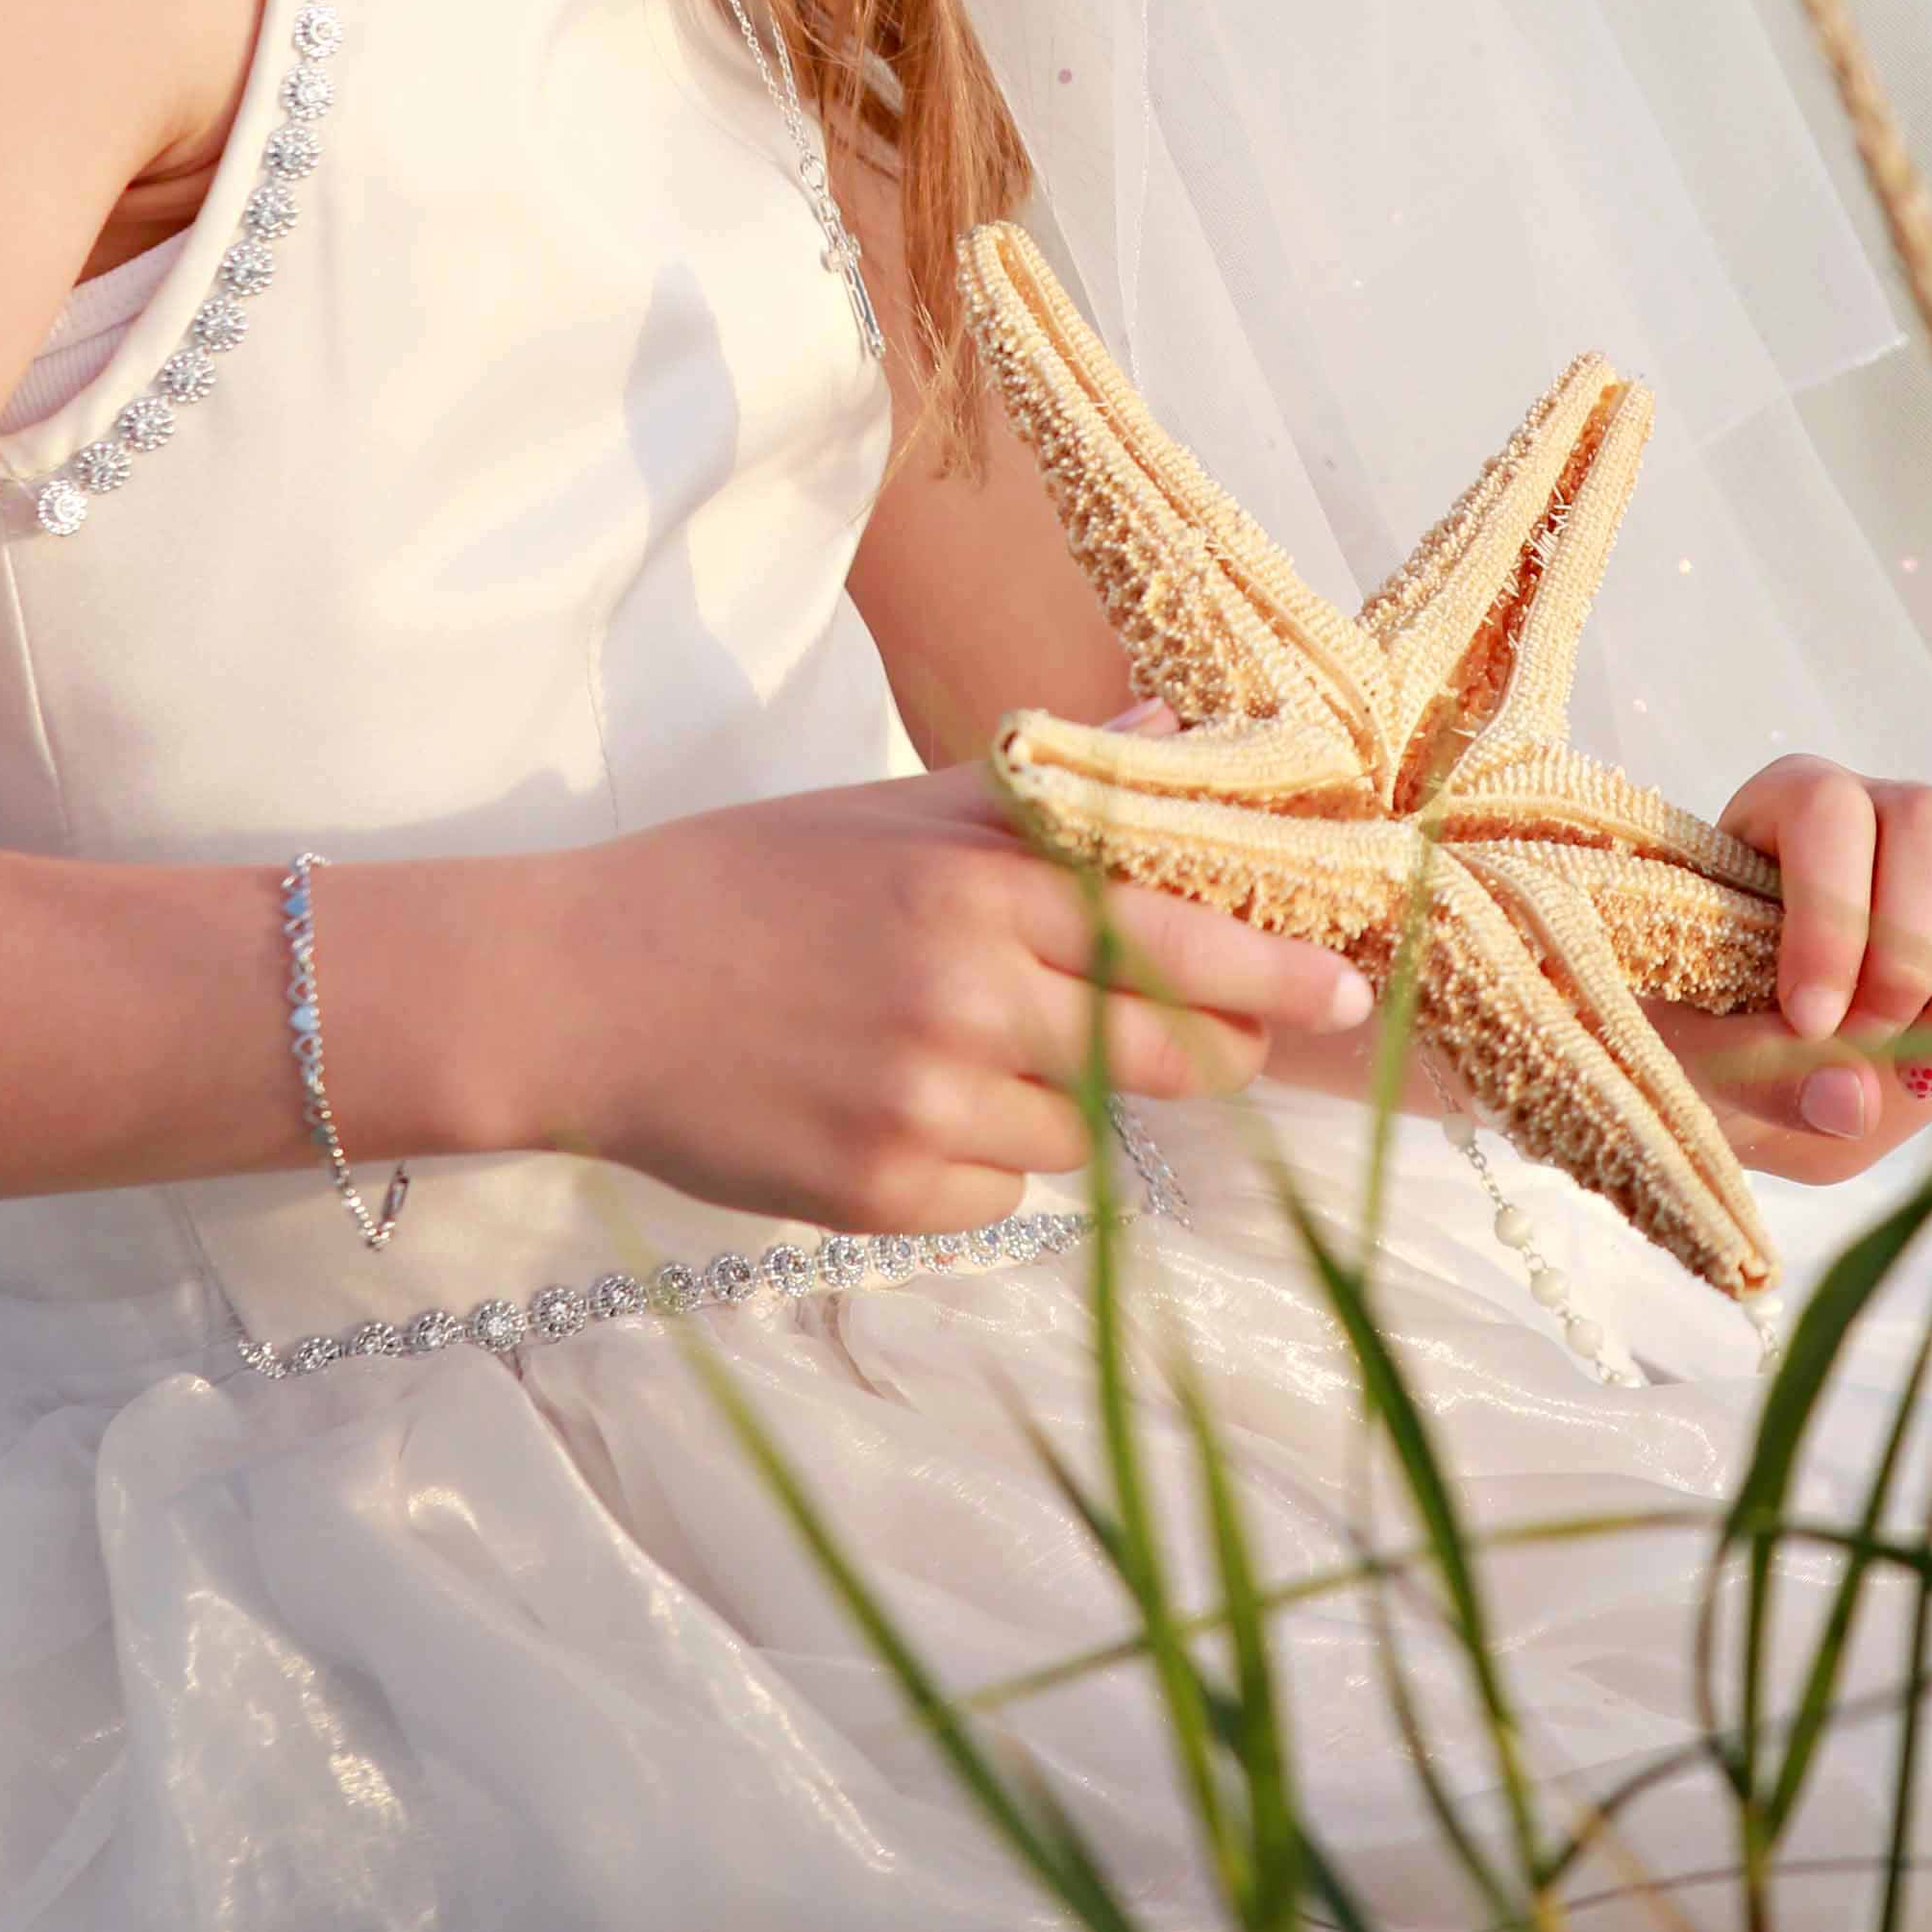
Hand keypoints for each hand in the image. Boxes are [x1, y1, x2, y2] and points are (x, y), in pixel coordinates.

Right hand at [495, 761, 1377, 1236]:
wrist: (581, 991)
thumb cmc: (744, 882)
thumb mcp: (891, 808)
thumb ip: (1047, 788)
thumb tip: (1184, 732)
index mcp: (976, 891)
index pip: (1176, 942)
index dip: (1275, 977)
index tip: (1349, 995)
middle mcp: (965, 1004)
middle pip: (1161, 1057)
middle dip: (1201, 1048)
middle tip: (1211, 1032)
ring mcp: (922, 1113)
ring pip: (1079, 1135)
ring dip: (1057, 1097)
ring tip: (957, 1041)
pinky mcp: (880, 1199)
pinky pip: (997, 1196)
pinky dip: (976, 1158)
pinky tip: (897, 1100)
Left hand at [1641, 758, 1931, 1185]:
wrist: (1758, 1070)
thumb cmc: (1717, 1042)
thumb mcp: (1709, 1066)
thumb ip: (1763, 1074)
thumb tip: (1854, 1098)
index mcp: (1787, 811)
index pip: (1830, 808)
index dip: (1830, 913)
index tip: (1809, 1018)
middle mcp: (1885, 815)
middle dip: (1912, 954)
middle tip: (1873, 1040)